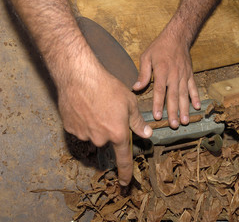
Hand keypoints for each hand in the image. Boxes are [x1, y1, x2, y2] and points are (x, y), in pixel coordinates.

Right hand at [58, 55, 151, 185]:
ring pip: (93, 135)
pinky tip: (84, 108)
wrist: (80, 77)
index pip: (123, 160)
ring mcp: (83, 135)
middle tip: (107, 111)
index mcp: (118, 134)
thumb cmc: (108, 87)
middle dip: (109, 130)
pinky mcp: (70, 129)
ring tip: (95, 106)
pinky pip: (80, 129)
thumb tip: (147, 134)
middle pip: (107, 141)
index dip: (126, 173)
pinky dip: (83, 121)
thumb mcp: (130, 103)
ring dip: (95, 125)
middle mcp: (100, 139)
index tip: (125, 183)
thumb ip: (138, 122)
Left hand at [133, 30, 200, 128]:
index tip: (157, 117)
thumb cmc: (159, 47)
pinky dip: (195, 97)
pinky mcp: (190, 75)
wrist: (177, 37)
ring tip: (185, 121)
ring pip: (184, 95)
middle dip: (174, 112)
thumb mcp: (146, 57)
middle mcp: (174, 75)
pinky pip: (193, 88)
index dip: (158, 104)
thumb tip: (135, 88)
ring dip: (185, 109)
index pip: (159, 90)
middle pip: (173, 96)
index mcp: (162, 71)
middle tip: (174, 125)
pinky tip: (197, 107)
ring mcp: (183, 76)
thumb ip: (142, 74)